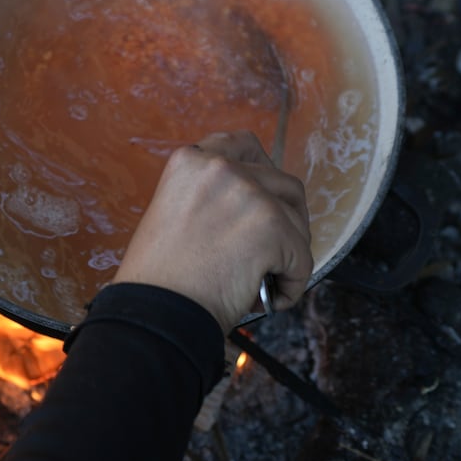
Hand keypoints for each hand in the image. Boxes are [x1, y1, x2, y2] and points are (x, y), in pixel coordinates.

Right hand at [113, 131, 312, 329]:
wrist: (157, 315)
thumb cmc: (160, 280)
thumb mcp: (173, 214)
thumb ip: (210, 198)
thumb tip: (253, 211)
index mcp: (190, 161)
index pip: (244, 145)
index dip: (262, 174)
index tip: (262, 200)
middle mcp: (220, 167)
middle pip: (282, 183)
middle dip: (287, 218)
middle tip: (276, 250)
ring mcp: (248, 194)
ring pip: (297, 221)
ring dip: (291, 251)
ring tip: (268, 281)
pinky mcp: (271, 226)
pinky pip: (303, 256)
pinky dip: (294, 282)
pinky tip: (272, 299)